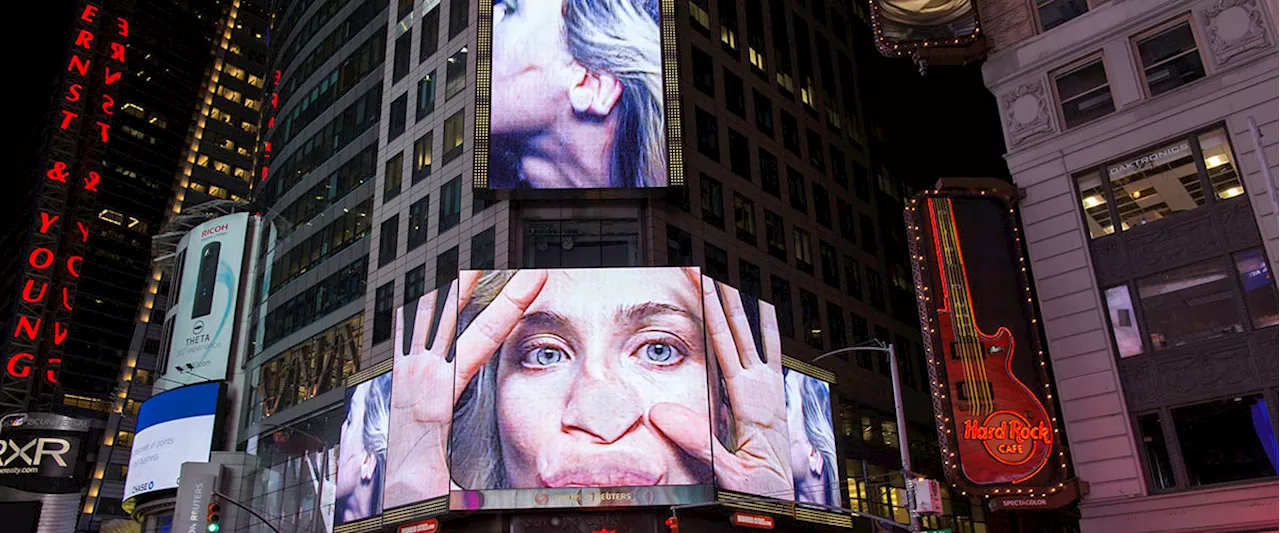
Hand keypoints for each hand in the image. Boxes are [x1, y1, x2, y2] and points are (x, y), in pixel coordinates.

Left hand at [384, 270, 546, 503]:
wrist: (368, 504)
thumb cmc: (405, 498)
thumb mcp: (444, 495)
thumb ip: (469, 487)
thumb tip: (497, 483)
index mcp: (435, 399)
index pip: (481, 340)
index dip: (509, 305)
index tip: (530, 279)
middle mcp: (413, 381)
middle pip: (445, 315)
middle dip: (470, 278)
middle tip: (489, 247)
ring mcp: (398, 379)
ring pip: (419, 319)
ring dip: (438, 289)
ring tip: (456, 262)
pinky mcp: (390, 384)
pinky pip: (402, 336)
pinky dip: (412, 311)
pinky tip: (417, 299)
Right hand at [652, 276, 792, 499]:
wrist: (785, 504)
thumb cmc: (758, 493)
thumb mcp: (729, 474)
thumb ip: (700, 443)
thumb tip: (663, 413)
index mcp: (751, 404)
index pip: (726, 348)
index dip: (713, 314)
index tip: (704, 286)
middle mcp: (764, 392)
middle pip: (741, 335)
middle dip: (725, 300)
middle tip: (712, 271)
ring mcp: (772, 394)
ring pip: (756, 341)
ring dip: (744, 310)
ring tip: (736, 281)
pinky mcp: (774, 401)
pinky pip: (773, 357)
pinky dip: (768, 331)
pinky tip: (765, 314)